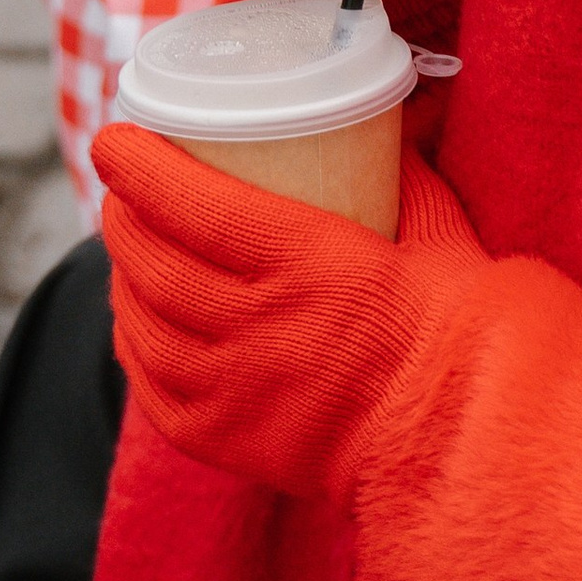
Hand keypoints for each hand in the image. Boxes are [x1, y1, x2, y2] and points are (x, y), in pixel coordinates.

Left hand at [94, 125, 483, 500]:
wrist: (468, 442)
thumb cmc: (463, 333)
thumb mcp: (440, 235)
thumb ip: (406, 182)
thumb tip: (388, 138)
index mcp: (309, 262)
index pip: (195, 205)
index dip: (141, 169)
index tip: (113, 140)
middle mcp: (259, 325)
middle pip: (156, 262)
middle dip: (124, 216)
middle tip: (120, 188)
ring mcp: (236, 390)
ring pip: (145, 324)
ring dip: (122, 279)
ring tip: (125, 249)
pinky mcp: (228, 442)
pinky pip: (154, 389)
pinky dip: (134, 346)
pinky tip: (136, 322)